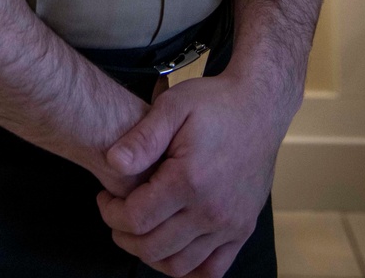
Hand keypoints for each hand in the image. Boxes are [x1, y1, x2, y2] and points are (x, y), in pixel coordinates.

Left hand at [96, 69, 285, 276]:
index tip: (104, 198)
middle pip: (153, 248)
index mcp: (189, 179)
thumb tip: (112, 163)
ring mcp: (231, 225)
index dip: (111, 213)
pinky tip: (172, 247)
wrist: (259, 107)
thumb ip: (142, 137)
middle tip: (115, 214)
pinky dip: (187, 268)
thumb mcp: (173, 105)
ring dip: (150, 255)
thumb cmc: (214, 103)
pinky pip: (212, 270)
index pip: (137, 218)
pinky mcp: (243, 229)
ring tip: (139, 230)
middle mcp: (212, 210)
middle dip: (124, 236)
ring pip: (179, 265)